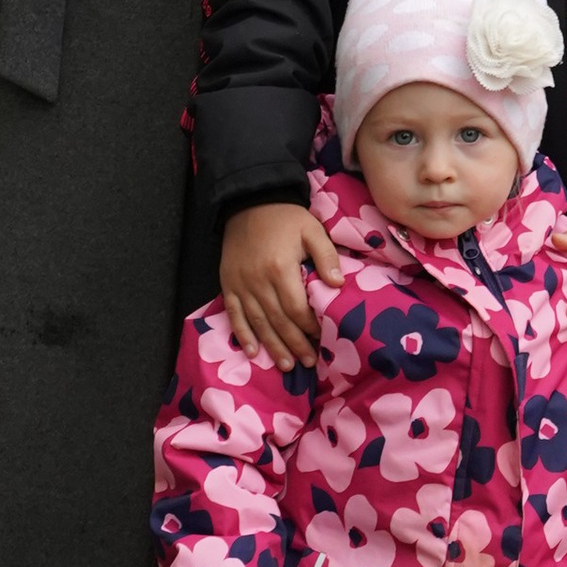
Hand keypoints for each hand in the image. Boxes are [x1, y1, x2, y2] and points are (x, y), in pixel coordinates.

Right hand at [221, 201, 340, 368]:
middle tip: (309, 362)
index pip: (297, 308)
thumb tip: (338, 285)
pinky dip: (243, 335)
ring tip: (287, 365)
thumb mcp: (312, 229)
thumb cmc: (285, 218)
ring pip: (258, 324)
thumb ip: (326, 256)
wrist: (249, 201)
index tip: (323, 337)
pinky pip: (234, 315)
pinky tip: (253, 352)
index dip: (310, 326)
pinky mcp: (228, 284)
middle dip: (295, 344)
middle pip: (278, 322)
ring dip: (273, 347)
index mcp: (281, 268)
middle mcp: (258, 281)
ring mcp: (240, 285)